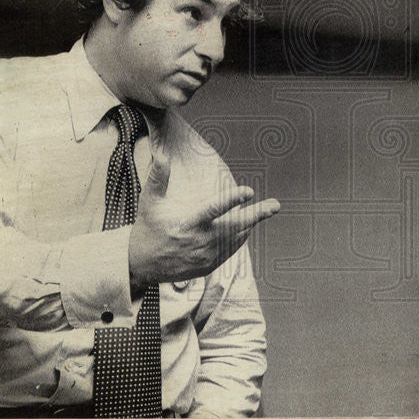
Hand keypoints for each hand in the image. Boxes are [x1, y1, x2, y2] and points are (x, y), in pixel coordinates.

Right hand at [128, 155, 280, 289]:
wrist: (142, 265)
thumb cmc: (148, 228)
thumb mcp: (149, 202)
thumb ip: (158, 177)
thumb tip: (161, 152)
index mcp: (187, 223)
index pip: (214, 209)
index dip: (232, 200)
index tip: (249, 191)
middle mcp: (200, 241)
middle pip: (235, 226)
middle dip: (257, 215)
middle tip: (276, 205)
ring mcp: (207, 256)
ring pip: (237, 238)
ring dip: (252, 223)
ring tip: (267, 209)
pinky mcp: (210, 266)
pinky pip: (232, 250)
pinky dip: (241, 236)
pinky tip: (248, 226)